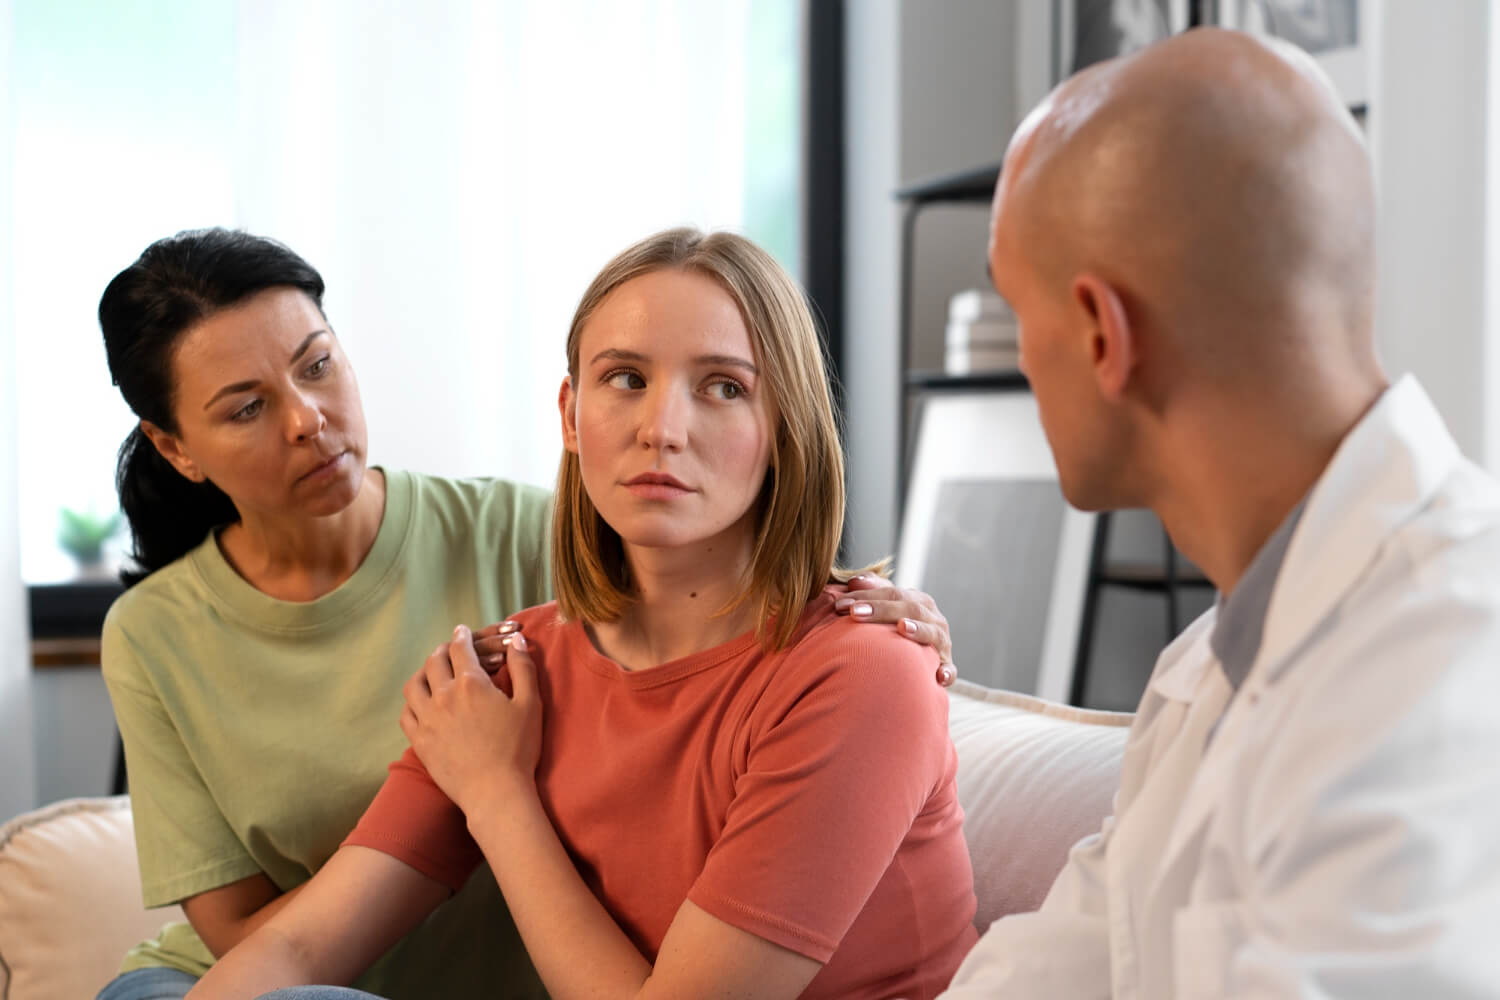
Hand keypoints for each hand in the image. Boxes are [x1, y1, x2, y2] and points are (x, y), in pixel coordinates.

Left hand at [401, 625, 542, 814]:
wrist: (495, 792)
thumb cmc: (518, 749)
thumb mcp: (530, 705)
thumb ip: (523, 668)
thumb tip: (517, 641)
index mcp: (471, 684)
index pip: (460, 648)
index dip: (461, 635)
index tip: (461, 631)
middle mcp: (444, 696)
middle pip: (434, 661)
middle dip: (442, 650)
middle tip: (449, 649)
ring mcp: (427, 719)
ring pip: (414, 684)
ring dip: (422, 672)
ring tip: (431, 673)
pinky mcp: (419, 741)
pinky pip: (406, 713)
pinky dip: (412, 702)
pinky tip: (420, 703)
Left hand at [836, 575, 956, 685]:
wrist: (922, 658)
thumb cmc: (897, 627)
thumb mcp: (887, 606)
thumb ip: (872, 590)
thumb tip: (853, 580)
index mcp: (919, 601)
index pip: (891, 593)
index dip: (866, 596)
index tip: (839, 605)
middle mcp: (933, 619)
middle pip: (909, 608)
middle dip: (881, 609)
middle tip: (854, 613)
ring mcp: (942, 643)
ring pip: (933, 633)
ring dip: (918, 630)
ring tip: (901, 627)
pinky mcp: (946, 666)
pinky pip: (951, 670)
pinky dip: (947, 671)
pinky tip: (938, 675)